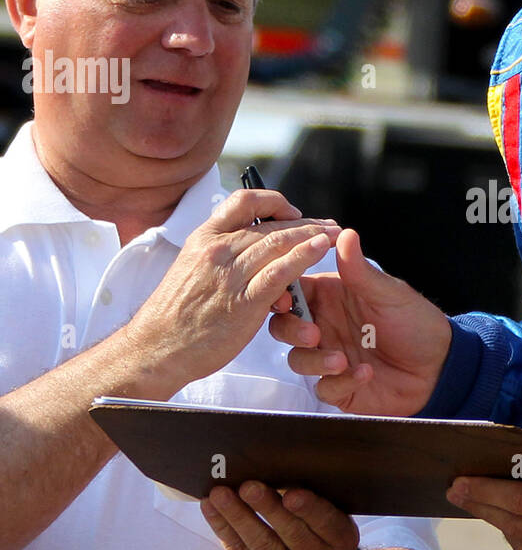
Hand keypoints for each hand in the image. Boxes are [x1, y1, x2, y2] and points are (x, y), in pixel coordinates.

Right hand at [125, 189, 337, 390]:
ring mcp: (231, 274)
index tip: (291, 212)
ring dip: (313, 235)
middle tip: (329, 225)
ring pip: (279, 242)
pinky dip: (304, 255)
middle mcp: (218, 249)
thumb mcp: (192, 269)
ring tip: (336, 235)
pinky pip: (280, 271)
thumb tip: (246, 244)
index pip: (243, 202)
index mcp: (205, 238)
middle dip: (305, 222)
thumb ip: (220, 254)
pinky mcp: (244, 301)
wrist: (156, 348)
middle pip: (270, 224)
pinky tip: (321, 248)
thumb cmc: (175, 314)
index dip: (273, 202)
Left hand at [200, 481, 358, 549]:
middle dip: (267, 509)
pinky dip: (223, 529)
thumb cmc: (322, 542)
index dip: (308, 509)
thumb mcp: (333, 527)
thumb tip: (280, 471)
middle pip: (291, 534)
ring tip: (220, 495)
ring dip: (237, 517)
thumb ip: (316, 505)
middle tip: (248, 487)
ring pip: (261, 545)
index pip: (327, 523)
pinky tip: (211, 508)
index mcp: (341, 543)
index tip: (291, 494)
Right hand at [268, 228, 452, 414]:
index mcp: (330, 298)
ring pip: (297, 360)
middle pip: (283, 326)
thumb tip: (346, 235)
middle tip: (314, 334)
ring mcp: (329, 356)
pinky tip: (365, 373)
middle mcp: (325, 326)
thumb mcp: (389, 294)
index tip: (282, 298)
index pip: (291, 290)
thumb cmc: (416, 323)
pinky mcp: (339, 386)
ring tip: (342, 360)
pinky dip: (341, 382)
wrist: (440, 366)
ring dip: (315, 361)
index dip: (280, 294)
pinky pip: (324, 388)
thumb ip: (360, 271)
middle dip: (291, 330)